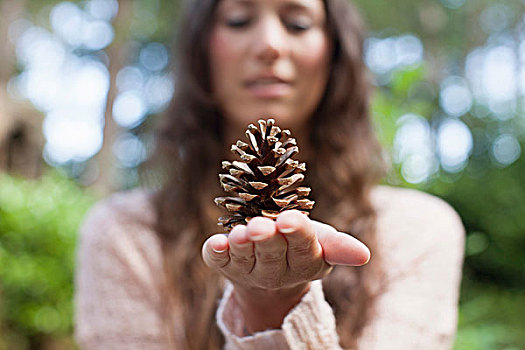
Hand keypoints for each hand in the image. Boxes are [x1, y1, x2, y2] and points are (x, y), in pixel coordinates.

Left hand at [201, 210, 369, 332]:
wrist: (267, 270)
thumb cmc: (297, 245)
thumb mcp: (320, 242)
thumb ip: (338, 245)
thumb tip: (364, 255)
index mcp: (304, 263)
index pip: (303, 248)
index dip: (297, 234)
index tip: (290, 219)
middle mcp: (275, 271)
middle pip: (272, 254)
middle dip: (267, 239)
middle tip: (261, 225)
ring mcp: (247, 269)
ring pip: (245, 258)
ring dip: (242, 245)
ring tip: (241, 232)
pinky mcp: (224, 264)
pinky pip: (218, 261)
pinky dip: (215, 252)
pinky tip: (214, 244)